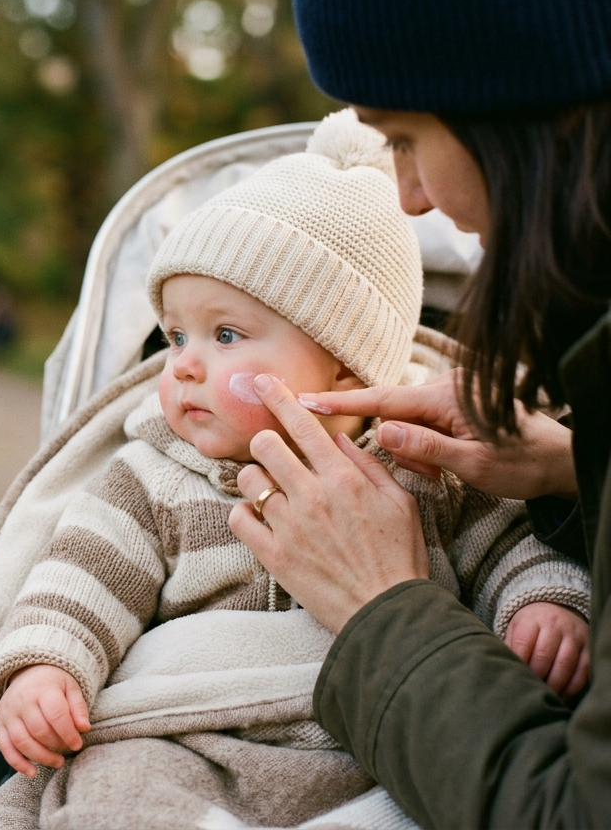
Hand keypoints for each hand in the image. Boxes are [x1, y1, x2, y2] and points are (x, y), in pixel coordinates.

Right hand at [0, 664, 89, 776]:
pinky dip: (17, 763)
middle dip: (57, 745)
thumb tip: (84, 728)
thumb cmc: (53, 683)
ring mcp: (9, 713)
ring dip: (41, 757)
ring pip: (22, 741)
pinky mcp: (1, 724)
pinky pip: (5, 747)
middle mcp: (22, 701)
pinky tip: (32, 772)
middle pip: (39, 730)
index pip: (56, 714)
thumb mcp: (70, 687)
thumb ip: (78, 707)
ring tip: (57, 762)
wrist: (26, 672)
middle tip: (68, 750)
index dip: (68, 733)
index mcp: (43, 689)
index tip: (77, 744)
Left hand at [228, 374, 429, 632]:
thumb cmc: (399, 557)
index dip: (278, 398)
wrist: (388, 613)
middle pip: (265, 445)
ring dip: (255, 479)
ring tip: (271, 491)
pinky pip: (239, 518)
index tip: (262, 382)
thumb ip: (368, 465)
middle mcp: (313, 496)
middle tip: (272, 454)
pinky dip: (243, 513)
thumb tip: (339, 439)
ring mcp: (290, 526)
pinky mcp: (273, 555)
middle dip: (265, 443)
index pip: (302, 425)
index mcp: (344, 479)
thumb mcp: (399, 503)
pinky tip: (258, 517)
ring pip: (248, 479)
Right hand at [299, 368, 576, 500]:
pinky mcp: (448, 407)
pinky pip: (418, 425)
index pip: (382, 400)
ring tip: (444, 471)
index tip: (304, 401)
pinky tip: (445, 462)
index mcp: (446, 398)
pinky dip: (423, 446)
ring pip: (404, 423)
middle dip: (403, 447)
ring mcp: (445, 397)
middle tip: (433, 473)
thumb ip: (426, 446)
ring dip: (415, 450)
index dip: (341, 403)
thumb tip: (383, 433)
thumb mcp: (474, 463)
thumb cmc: (523, 463)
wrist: (559, 461)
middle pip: (393, 415)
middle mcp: (443, 389)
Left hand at [504, 602, 590, 696]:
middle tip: (530, 689)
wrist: (556, 609)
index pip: (523, 643)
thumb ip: (511, 647)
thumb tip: (507, 671)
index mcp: (532, 619)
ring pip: (565, 663)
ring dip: (554, 684)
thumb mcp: (516, 628)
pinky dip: (572, 686)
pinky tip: (561, 694)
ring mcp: (574, 636)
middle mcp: (555, 625)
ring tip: (545, 694)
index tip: (515, 677)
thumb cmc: (531, 626)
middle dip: (536, 675)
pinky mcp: (589, 647)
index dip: (519, 663)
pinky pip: (583, 670)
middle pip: (544, 655)